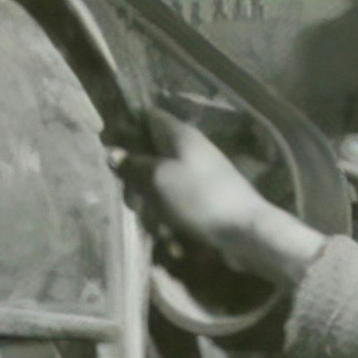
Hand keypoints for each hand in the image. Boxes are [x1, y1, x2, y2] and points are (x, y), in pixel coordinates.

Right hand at [117, 112, 324, 288]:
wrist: (245, 231)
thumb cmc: (199, 198)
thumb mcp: (159, 178)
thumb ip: (135, 164)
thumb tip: (114, 152)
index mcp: (180, 134)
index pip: (148, 116)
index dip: (127, 129)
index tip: (112, 151)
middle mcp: (190, 150)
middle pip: (151, 156)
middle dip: (138, 180)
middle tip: (134, 201)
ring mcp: (199, 177)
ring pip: (162, 187)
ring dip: (154, 208)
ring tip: (158, 226)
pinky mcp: (205, 202)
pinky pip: (178, 208)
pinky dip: (172, 223)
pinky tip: (175, 241)